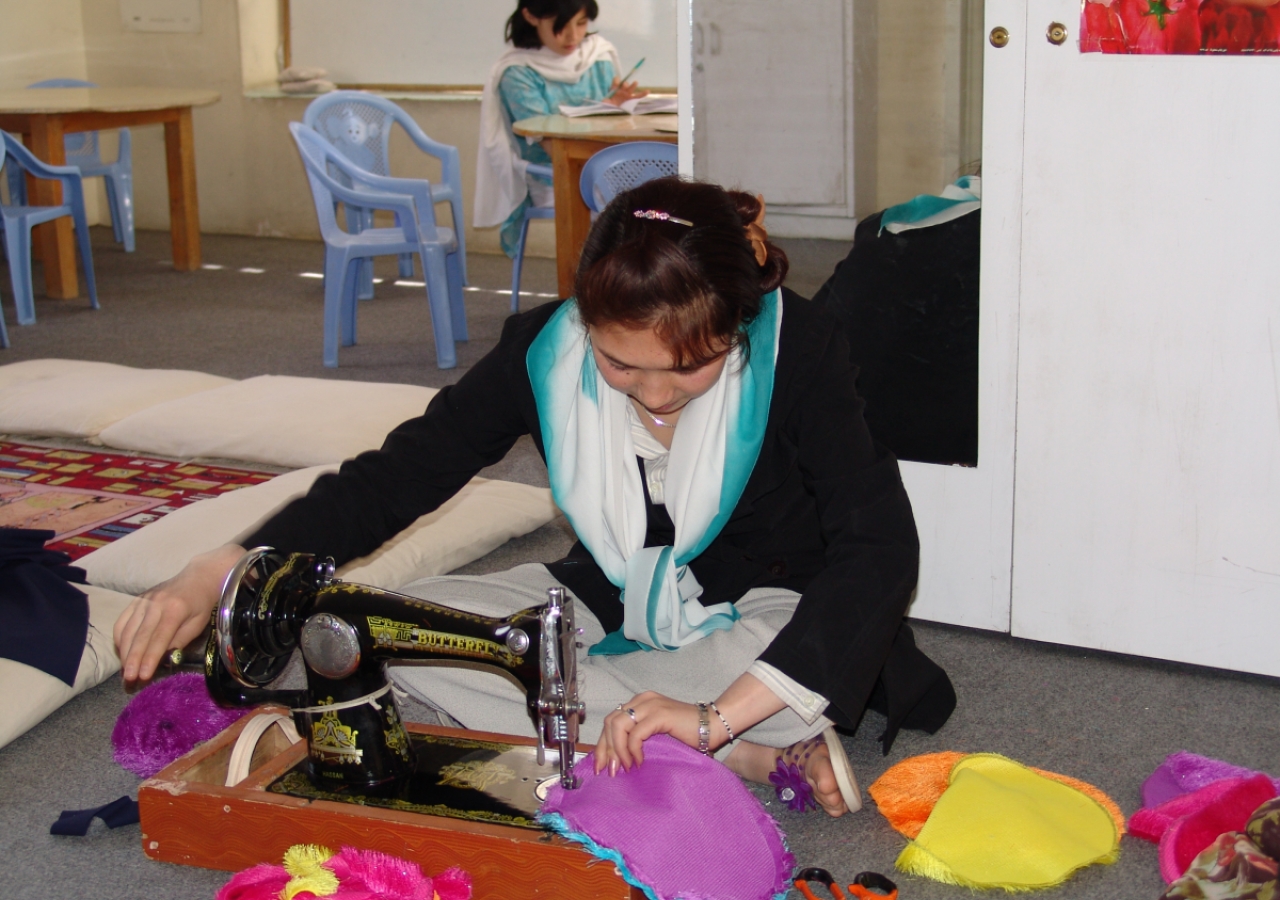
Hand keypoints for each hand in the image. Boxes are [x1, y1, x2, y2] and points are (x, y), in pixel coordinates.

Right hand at [113, 543, 245, 687]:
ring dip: (124, 653)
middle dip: (132, 660)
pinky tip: (122, 652)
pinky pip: (121, 621)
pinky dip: (119, 639)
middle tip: (128, 679)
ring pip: (127, 630)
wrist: (197, 578)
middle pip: (139, 636)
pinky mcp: (136, 600)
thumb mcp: (198, 623)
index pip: (158, 638)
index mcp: (174, 609)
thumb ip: (180, 641)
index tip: (142, 676)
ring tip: (125, 670)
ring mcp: (143, 601)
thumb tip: (163, 660)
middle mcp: (155, 604)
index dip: (149, 658)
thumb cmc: (201, 604)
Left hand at [594, 691, 714, 774]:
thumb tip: (615, 760)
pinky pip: (636, 734)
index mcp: (639, 702)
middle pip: (610, 722)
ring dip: (618, 750)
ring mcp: (650, 705)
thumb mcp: (655, 735)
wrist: (713, 726)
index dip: (602, 744)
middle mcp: (642, 700)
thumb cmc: (687, 734)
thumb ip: (636, 739)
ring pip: (618, 726)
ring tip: (625, 767)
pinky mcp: (659, 714)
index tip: (601, 766)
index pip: (610, 721)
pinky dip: (633, 750)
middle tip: (610, 770)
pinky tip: (639, 762)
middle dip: (605, 749)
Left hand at [603, 77, 647, 105]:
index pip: (616, 81)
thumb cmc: (608, 106)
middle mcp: (621, 90)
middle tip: (625, 85)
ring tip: (635, 83)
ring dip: (632, 85)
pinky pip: (638, 96)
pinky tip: (648, 91)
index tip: (616, 83)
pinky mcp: (631, 99)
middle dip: (625, 84)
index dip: (616, 81)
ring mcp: (627, 94)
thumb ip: (605, 101)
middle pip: (624, 84)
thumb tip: (605, 101)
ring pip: (631, 88)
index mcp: (614, 88)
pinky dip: (643, 94)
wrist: (613, 112)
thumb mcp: (605, 103)